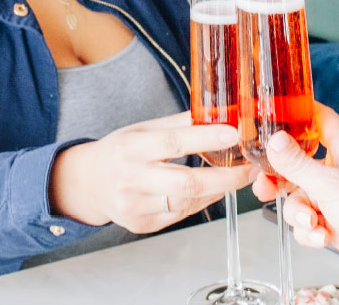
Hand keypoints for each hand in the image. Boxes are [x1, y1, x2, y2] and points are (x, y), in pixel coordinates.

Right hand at [51, 111, 253, 233]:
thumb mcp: (142, 129)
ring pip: (187, 203)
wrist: (89, 183)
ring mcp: (134, 206)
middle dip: (225, 177)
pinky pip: (181, 215)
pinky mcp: (142, 225)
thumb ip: (179, 123)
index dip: (205, 139)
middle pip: (185, 183)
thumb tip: (218, 112)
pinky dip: (202, 202)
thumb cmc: (120, 151)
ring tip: (236, 177)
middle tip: (249, 167)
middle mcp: (129, 179)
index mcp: (129, 147)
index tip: (233, 134)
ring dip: (218, 190)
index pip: (171, 142)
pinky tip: (212, 191)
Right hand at [252, 103, 338, 289]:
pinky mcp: (338, 225)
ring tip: (312, 222)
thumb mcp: (329, 184)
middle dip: (280, 179)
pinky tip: (322, 237)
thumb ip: (296, 163)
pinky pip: (310, 223)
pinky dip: (311, 232)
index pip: (319, 119)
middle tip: (264, 186)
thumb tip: (274, 140)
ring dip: (299, 213)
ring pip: (301, 198)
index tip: (273, 116)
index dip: (297, 115)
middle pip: (299, 165)